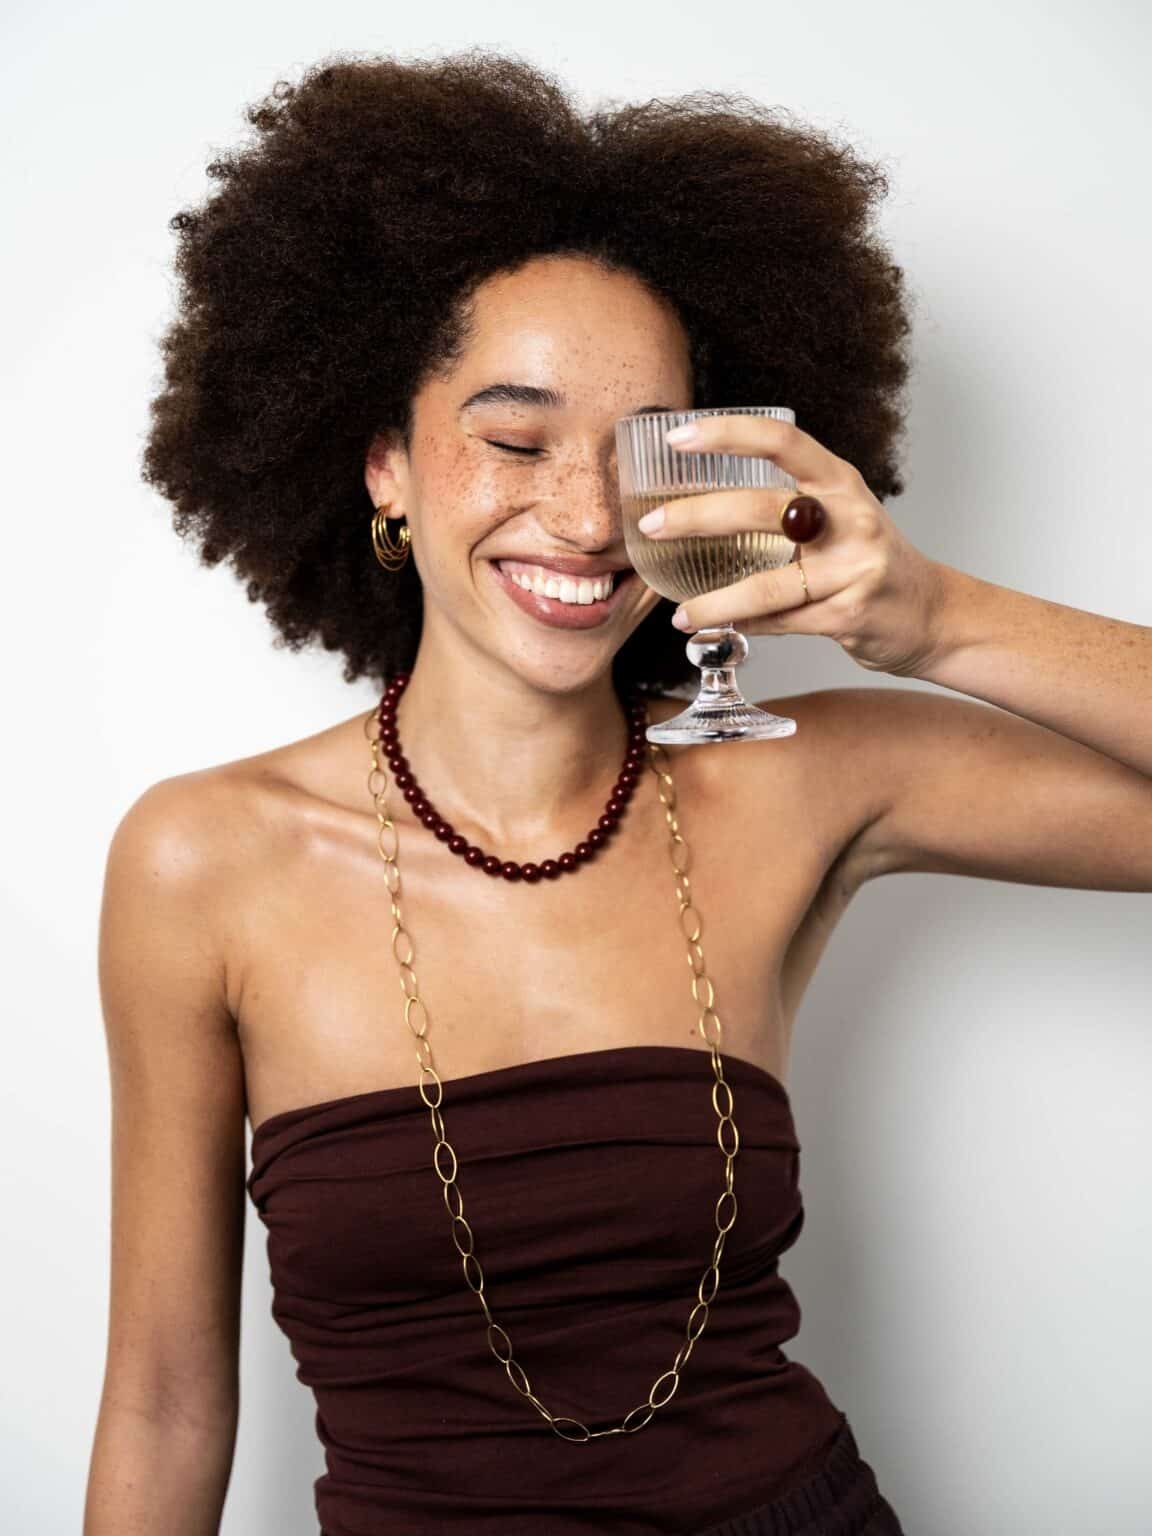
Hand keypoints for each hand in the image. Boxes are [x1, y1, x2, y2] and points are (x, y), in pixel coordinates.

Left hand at [640, 414, 949, 676]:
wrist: (932, 614)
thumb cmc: (866, 560)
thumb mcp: (837, 516)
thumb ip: (783, 507)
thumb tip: (698, 509)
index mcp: (839, 482)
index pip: (782, 441)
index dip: (728, 434)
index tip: (678, 438)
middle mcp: (848, 518)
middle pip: (761, 509)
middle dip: (697, 517)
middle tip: (650, 526)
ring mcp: (851, 568)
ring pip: (766, 584)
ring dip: (714, 600)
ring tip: (680, 613)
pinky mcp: (848, 614)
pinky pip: (781, 622)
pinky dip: (746, 625)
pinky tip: (717, 628)